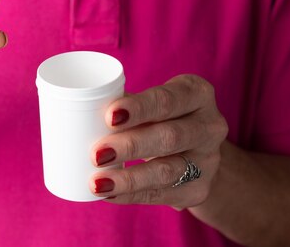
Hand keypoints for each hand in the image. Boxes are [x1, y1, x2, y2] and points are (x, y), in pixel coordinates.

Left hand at [89, 75, 227, 208]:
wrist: (195, 150)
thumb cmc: (159, 116)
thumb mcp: (151, 103)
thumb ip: (124, 104)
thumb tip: (79, 111)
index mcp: (196, 93)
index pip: (167, 99)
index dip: (139, 108)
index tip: (109, 116)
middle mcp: (210, 126)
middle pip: (169, 136)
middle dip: (130, 146)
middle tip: (96, 153)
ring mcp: (208, 161)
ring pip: (168, 171)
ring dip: (129, 178)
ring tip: (97, 182)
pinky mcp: (199, 190)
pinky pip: (162, 195)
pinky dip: (131, 195)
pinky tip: (108, 194)